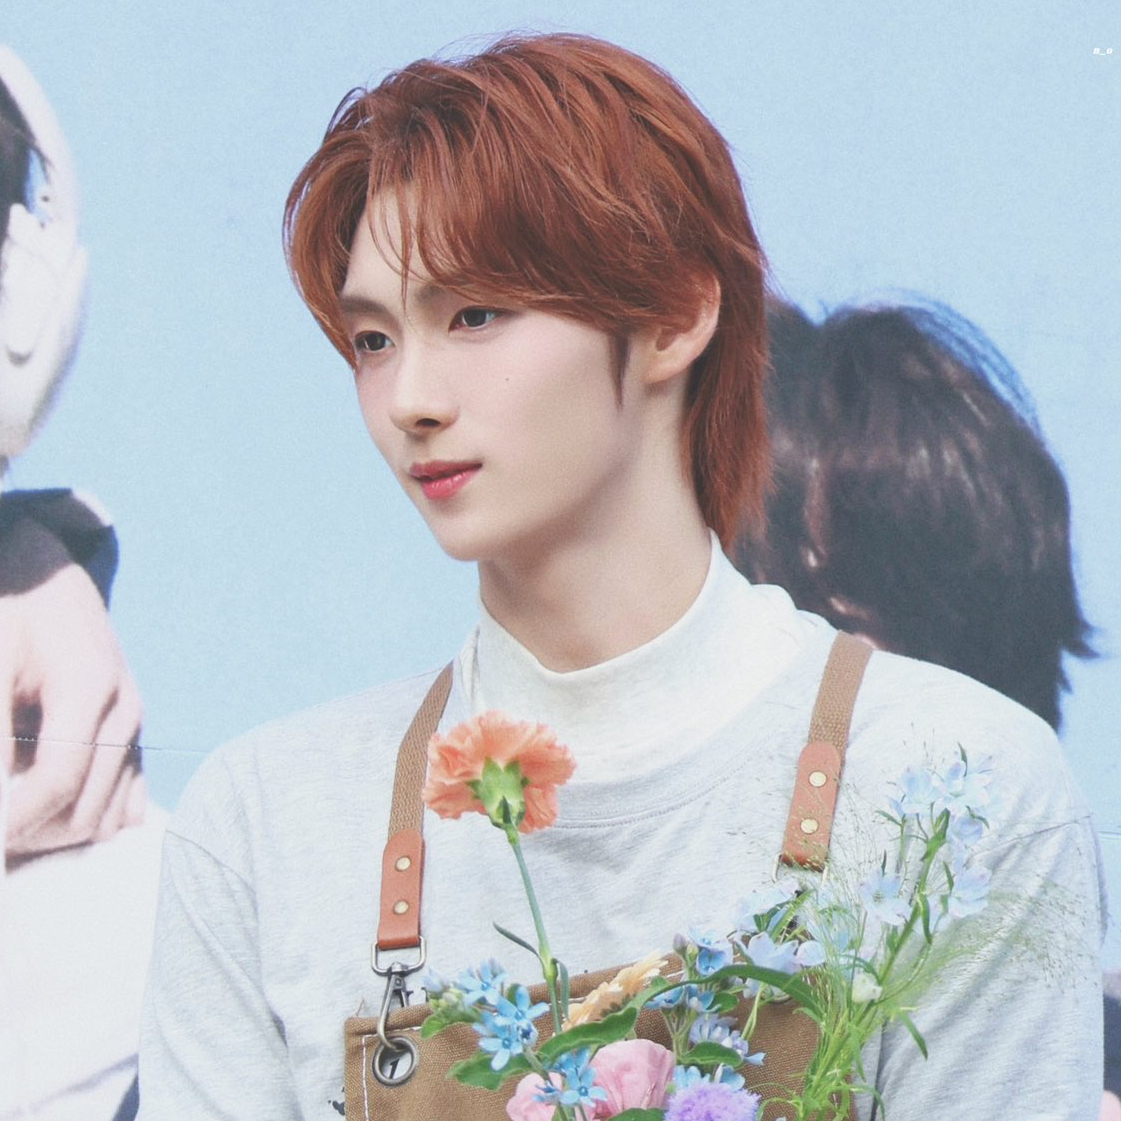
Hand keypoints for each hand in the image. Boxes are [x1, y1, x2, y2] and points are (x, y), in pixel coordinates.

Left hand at [1, 516, 144, 857]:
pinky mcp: (131, 730)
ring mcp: (134, 723)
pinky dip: (85, 818)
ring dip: (54, 831)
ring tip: (10, 815)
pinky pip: (123, 798)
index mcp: (93, 690)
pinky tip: (46, 814)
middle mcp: (126, 711)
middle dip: (30, 834)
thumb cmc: (11, 610)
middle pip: (87, 809)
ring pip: (107, 814)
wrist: (45, 573)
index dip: (13, 822)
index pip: (59, 783)